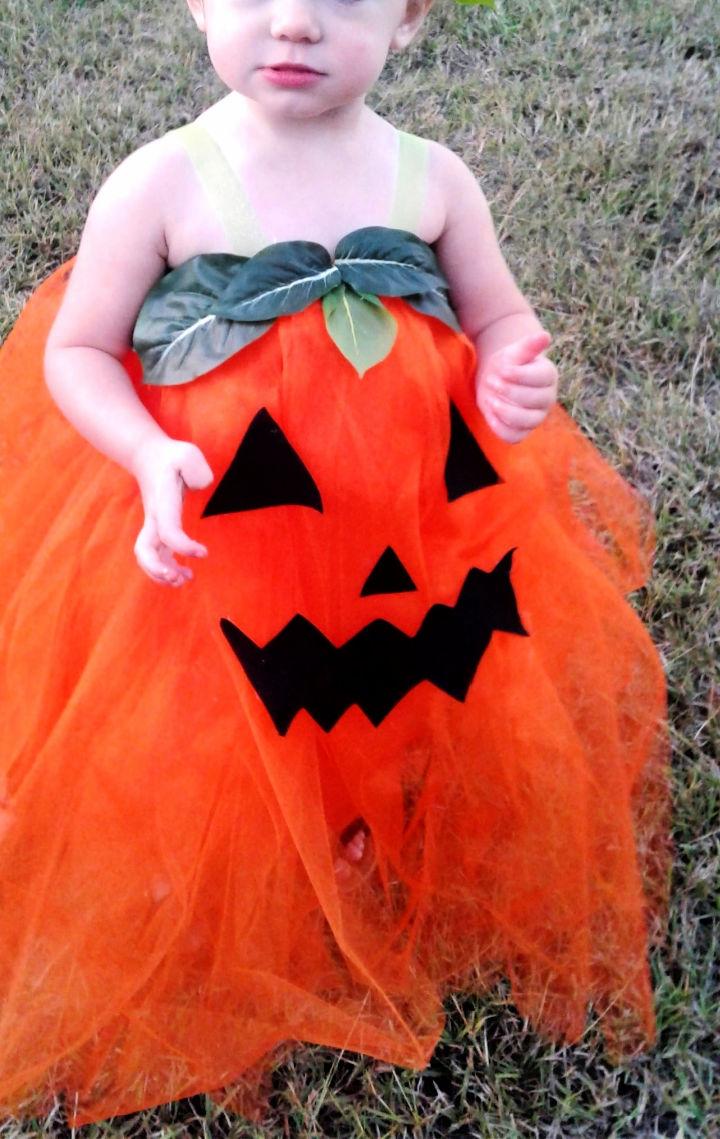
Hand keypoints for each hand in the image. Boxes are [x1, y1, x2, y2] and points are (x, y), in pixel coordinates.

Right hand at [130, 436, 213, 586]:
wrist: (148, 456)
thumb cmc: (172, 457)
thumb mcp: (187, 454)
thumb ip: (197, 470)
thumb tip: (198, 486)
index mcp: (162, 502)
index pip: (167, 530)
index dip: (183, 546)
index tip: (203, 553)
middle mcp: (154, 517)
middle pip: (145, 550)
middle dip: (158, 569)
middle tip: (179, 578)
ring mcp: (152, 525)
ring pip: (147, 558)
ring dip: (162, 575)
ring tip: (185, 580)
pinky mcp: (156, 529)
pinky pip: (156, 556)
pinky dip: (167, 570)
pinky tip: (186, 575)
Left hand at [476, 330, 557, 443]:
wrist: (498, 378)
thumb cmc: (508, 363)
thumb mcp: (514, 352)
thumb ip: (528, 345)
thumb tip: (544, 335)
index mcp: (548, 376)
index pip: (540, 378)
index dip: (518, 375)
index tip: (502, 370)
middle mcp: (547, 398)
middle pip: (532, 400)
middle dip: (508, 391)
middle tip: (491, 381)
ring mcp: (536, 417)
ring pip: (526, 422)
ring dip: (505, 411)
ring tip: (491, 399)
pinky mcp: (522, 431)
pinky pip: (514, 437)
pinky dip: (500, 427)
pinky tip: (491, 413)